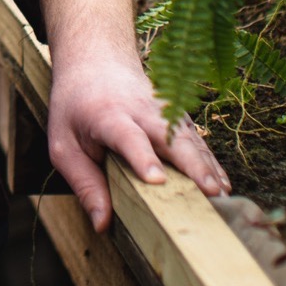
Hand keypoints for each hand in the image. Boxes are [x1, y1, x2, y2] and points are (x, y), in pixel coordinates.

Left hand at [42, 0, 229, 232]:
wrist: (96, 60)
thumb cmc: (76, 107)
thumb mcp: (62, 144)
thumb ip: (84, 183)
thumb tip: (103, 225)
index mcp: (108, 116)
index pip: (128, 137)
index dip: (142, 157)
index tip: (156, 180)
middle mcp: (142, 111)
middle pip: (171, 136)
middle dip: (192, 164)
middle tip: (210, 193)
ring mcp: (164, 111)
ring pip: (190, 139)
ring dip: (209, 166)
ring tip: (223, 197)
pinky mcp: (177, 116)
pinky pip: (197, 140)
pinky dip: (211, 162)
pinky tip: (223, 186)